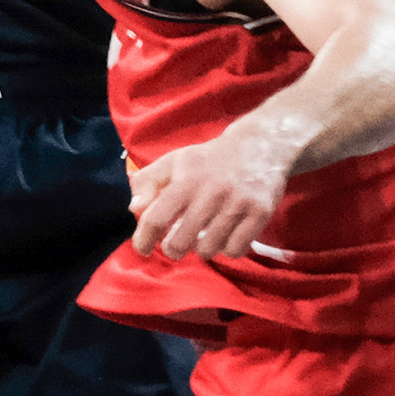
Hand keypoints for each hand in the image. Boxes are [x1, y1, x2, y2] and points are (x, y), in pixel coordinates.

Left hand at [125, 113, 292, 260]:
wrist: (260, 145)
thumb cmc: (210, 159)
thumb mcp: (176, 161)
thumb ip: (149, 181)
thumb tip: (134, 208)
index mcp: (187, 179)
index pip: (157, 216)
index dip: (144, 238)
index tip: (142, 248)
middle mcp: (211, 192)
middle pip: (182, 241)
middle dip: (174, 248)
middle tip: (176, 244)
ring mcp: (237, 204)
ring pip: (209, 249)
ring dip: (203, 248)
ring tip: (205, 236)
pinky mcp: (260, 213)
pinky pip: (236, 249)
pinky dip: (228, 249)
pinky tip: (226, 236)